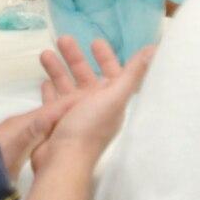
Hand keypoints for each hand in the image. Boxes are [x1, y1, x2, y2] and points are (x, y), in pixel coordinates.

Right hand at [0, 36, 152, 176]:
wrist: (63, 160)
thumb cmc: (89, 128)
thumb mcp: (113, 97)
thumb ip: (132, 74)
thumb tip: (156, 51)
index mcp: (111, 102)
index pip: (111, 74)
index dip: (106, 58)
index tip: (95, 42)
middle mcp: (94, 108)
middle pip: (85, 77)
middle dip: (75, 58)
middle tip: (62, 39)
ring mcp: (74, 116)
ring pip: (67, 87)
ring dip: (58, 70)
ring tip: (45, 53)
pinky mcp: (57, 124)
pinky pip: (53, 102)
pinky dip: (50, 90)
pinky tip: (44, 81)